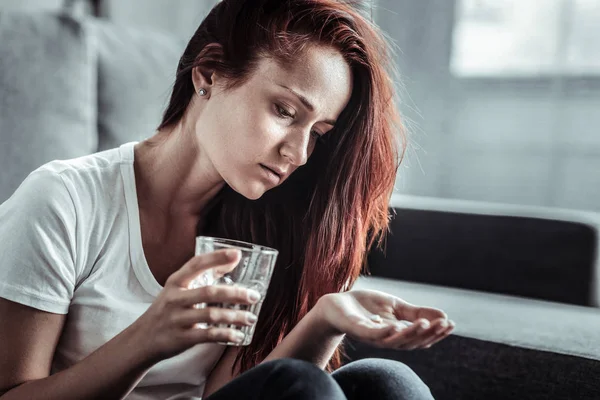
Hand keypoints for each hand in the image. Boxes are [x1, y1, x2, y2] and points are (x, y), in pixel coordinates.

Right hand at [133, 249, 261, 361]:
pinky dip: (226, 335)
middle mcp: (175, 298)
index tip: (237, 254)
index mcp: (176, 282)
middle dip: (234, 294)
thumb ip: (203, 275)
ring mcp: (177, 319)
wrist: (143, 338)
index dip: (217, 257)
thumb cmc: (167, 309)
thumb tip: (233, 260)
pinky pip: (208, 335)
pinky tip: (239, 336)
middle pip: (208, 292)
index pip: (196, 264)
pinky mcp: (181, 338)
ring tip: (251, 318)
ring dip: (235, 317)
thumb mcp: (178, 289)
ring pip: (211, 315)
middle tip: (254, 296)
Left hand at [318, 290, 454, 349]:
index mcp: (398, 335)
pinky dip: (386, 332)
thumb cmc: (367, 307)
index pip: (421, 338)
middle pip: (412, 342)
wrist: (338, 304)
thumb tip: (443, 315)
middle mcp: (387, 340)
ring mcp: (373, 337)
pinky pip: (374, 335)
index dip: (436, 333)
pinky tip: (398, 325)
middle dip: (429, 334)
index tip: (451, 324)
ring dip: (411, 333)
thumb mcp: (396, 306)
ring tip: (424, 322)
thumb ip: (416, 312)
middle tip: (443, 324)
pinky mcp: (359, 331)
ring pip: (396, 341)